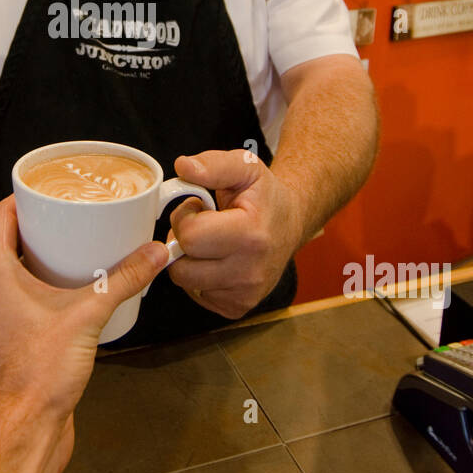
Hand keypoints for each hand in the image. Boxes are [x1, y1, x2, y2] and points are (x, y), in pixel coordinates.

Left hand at [0, 196, 168, 428]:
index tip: (55, 184)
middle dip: (48, 221)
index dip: (26, 194)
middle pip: (16, 238)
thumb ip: (123, 280)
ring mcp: (8, 311)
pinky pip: (37, 294)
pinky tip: (87, 283)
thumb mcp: (88, 315)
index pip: (3, 215)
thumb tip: (154, 252)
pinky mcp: (23, 333)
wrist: (27, 427)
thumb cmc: (37, 374)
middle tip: (79, 208)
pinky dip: (58, 281)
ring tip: (88, 239)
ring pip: (26, 267)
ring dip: (53, 252)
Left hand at [165, 150, 303, 318]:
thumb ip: (213, 164)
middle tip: (202, 226)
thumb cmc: (263, 195)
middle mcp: (250, 272)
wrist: (291, 223)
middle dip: (183, 242)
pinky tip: (216, 260)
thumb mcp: (245, 167)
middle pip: (181, 266)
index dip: (185, 217)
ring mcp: (245, 294)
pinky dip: (199, 277)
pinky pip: (197, 294)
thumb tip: (183, 166)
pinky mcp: (237, 307)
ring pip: (185, 282)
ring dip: (189, 261)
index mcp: (251, 235)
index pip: (189, 236)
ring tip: (210, 242)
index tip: (199, 207)